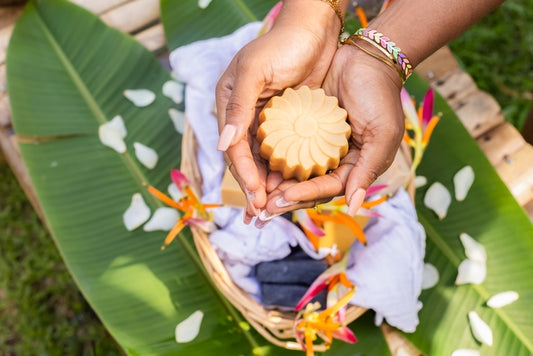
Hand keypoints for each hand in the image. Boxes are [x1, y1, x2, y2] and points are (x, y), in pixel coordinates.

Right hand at [215, 0, 341, 222]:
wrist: (315, 30)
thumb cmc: (282, 45)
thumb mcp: (255, 71)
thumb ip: (238, 108)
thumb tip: (222, 145)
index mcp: (230, 103)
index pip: (234, 147)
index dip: (243, 174)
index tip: (256, 197)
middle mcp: (245, 115)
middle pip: (246, 159)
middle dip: (254, 187)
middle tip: (263, 213)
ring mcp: (267, 120)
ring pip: (264, 159)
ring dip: (269, 183)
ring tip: (276, 207)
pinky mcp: (288, 121)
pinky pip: (284, 151)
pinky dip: (285, 169)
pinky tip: (292, 185)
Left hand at [262, 41, 404, 217]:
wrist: (367, 58)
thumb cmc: (380, 96)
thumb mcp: (382, 135)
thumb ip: (367, 171)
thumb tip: (353, 207)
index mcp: (353, 167)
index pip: (326, 189)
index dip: (304, 195)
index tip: (281, 198)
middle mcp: (334, 160)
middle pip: (306, 186)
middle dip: (284, 198)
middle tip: (261, 207)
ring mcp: (318, 145)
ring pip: (294, 170)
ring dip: (276, 182)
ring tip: (255, 190)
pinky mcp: (305, 128)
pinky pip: (287, 146)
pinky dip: (275, 155)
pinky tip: (257, 160)